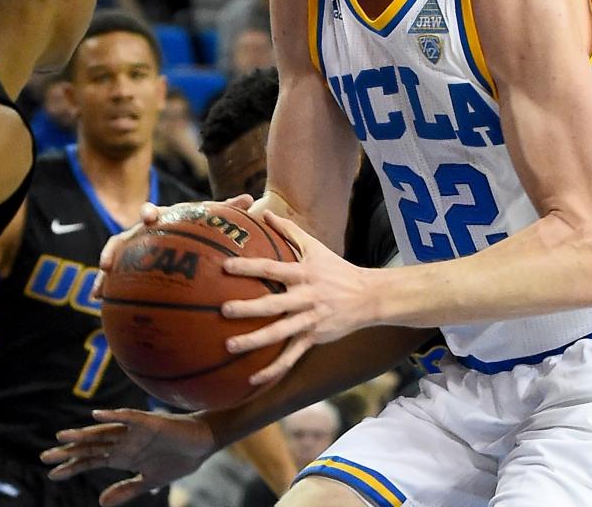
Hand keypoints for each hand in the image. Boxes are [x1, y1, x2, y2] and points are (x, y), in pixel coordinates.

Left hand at [41, 409, 215, 506]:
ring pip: (103, 432)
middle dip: (68, 452)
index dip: (72, 467)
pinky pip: (128, 418)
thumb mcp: (148, 481)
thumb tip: (101, 502)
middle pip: (91, 446)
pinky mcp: (149, 422)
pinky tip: (97, 416)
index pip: (91, 461)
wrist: (202, 445)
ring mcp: (134, 431)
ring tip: (62, 437)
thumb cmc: (176, 459)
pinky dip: (113, 416)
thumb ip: (125, 490)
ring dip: (83, 434)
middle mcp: (124, 441)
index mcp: (122, 455)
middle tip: (44, 457)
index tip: (51, 475)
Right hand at [94, 196, 255, 297]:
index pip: (152, 212)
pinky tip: (99, 303)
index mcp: (161, 219)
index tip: (149, 217)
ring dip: (105, 274)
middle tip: (109, 263)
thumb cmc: (197, 226)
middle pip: (124, 237)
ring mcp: (132, 249)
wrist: (181, 236)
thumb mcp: (211, 219)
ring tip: (98, 290)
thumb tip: (251, 198)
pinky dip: (105, 288)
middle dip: (116, 248)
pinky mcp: (127, 266)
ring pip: (113, 258)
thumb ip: (228, 211)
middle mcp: (142, 233)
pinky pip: (115, 278)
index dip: (149, 213)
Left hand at [221, 211, 376, 384]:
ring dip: (254, 340)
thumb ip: (288, 230)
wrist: (368, 297)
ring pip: (280, 333)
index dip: (250, 267)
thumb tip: (264, 212)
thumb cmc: (336, 269)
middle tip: (223, 310)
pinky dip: (273, 370)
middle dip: (248, 308)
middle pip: (274, 304)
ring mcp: (310, 320)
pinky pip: (291, 357)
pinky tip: (253, 379)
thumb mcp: (315, 246)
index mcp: (303, 274)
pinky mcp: (314, 338)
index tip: (226, 266)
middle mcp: (306, 297)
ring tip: (230, 346)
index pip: (272, 269)